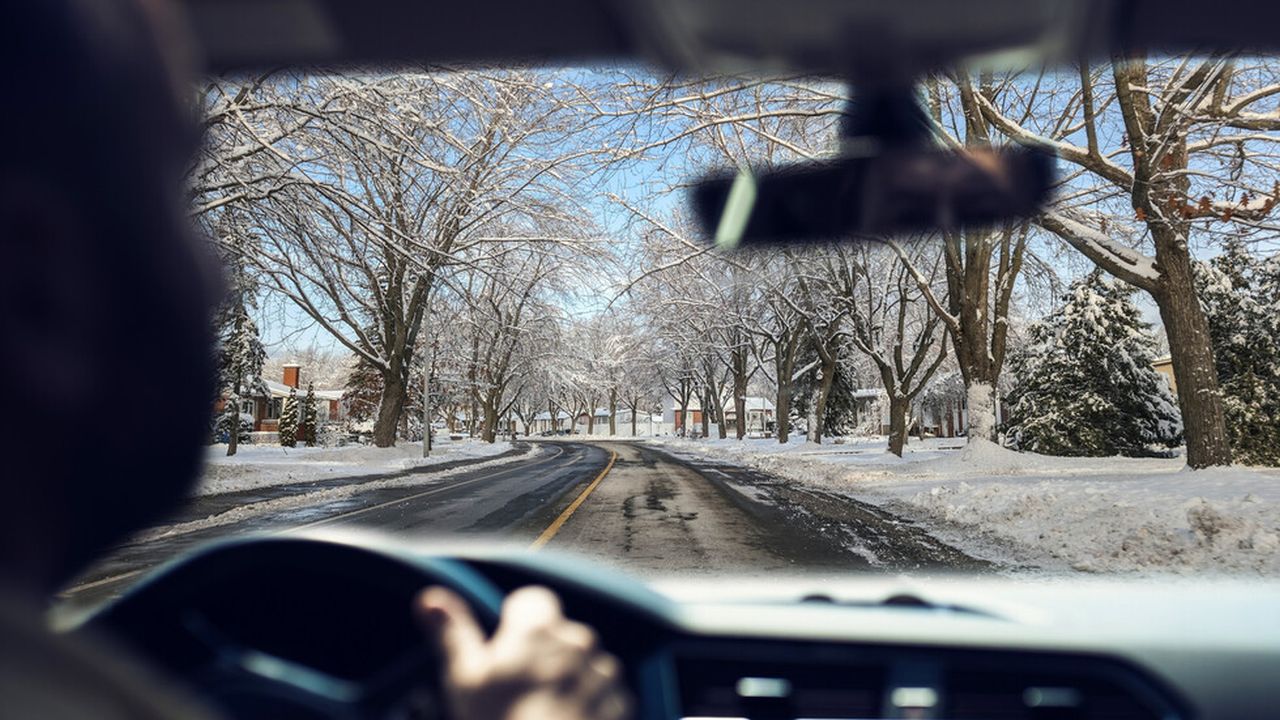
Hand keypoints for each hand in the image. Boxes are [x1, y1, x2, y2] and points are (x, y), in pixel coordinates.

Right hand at [417, 586, 631, 719]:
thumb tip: (429, 598)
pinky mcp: (621, 702)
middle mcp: (576, 641)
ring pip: (584, 664)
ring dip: (570, 679)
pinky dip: (592, 705)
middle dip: (545, 655)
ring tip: (544, 713)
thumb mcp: (464, 678)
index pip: (534, 602)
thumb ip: (452, 631)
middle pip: (560, 635)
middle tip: (520, 691)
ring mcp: (602, 672)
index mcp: (537, 629)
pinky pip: (606, 693)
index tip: (508, 648)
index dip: (519, 623)